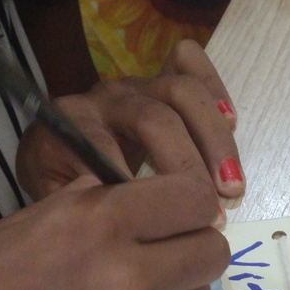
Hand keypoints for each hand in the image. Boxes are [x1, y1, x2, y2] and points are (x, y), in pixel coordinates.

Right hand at [0, 170, 228, 289]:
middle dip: (195, 243)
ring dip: (175, 287)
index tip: (174, 207)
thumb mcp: (22, 225)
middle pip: (213, 252)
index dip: (189, 201)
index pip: (194, 198)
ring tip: (132, 288)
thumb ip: (85, 209)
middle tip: (164, 246)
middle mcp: (126, 276)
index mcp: (95, 222)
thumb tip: (125, 195)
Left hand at [16, 40, 244, 201]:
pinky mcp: (159, 76)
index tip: (167, 227)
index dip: (141, 190)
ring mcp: (136, 83)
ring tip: (232, 184)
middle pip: (157, 118)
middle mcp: (106, 97)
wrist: (56, 151)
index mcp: (75, 124)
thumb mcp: (58, 199)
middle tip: (211, 211)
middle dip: (189, 166)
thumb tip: (118, 213)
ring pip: (183, 92)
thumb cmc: (62, 183)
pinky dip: (215, 89)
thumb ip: (79, 205)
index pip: (110, 150)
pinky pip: (189, 63)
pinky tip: (232, 125)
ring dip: (214, 139)